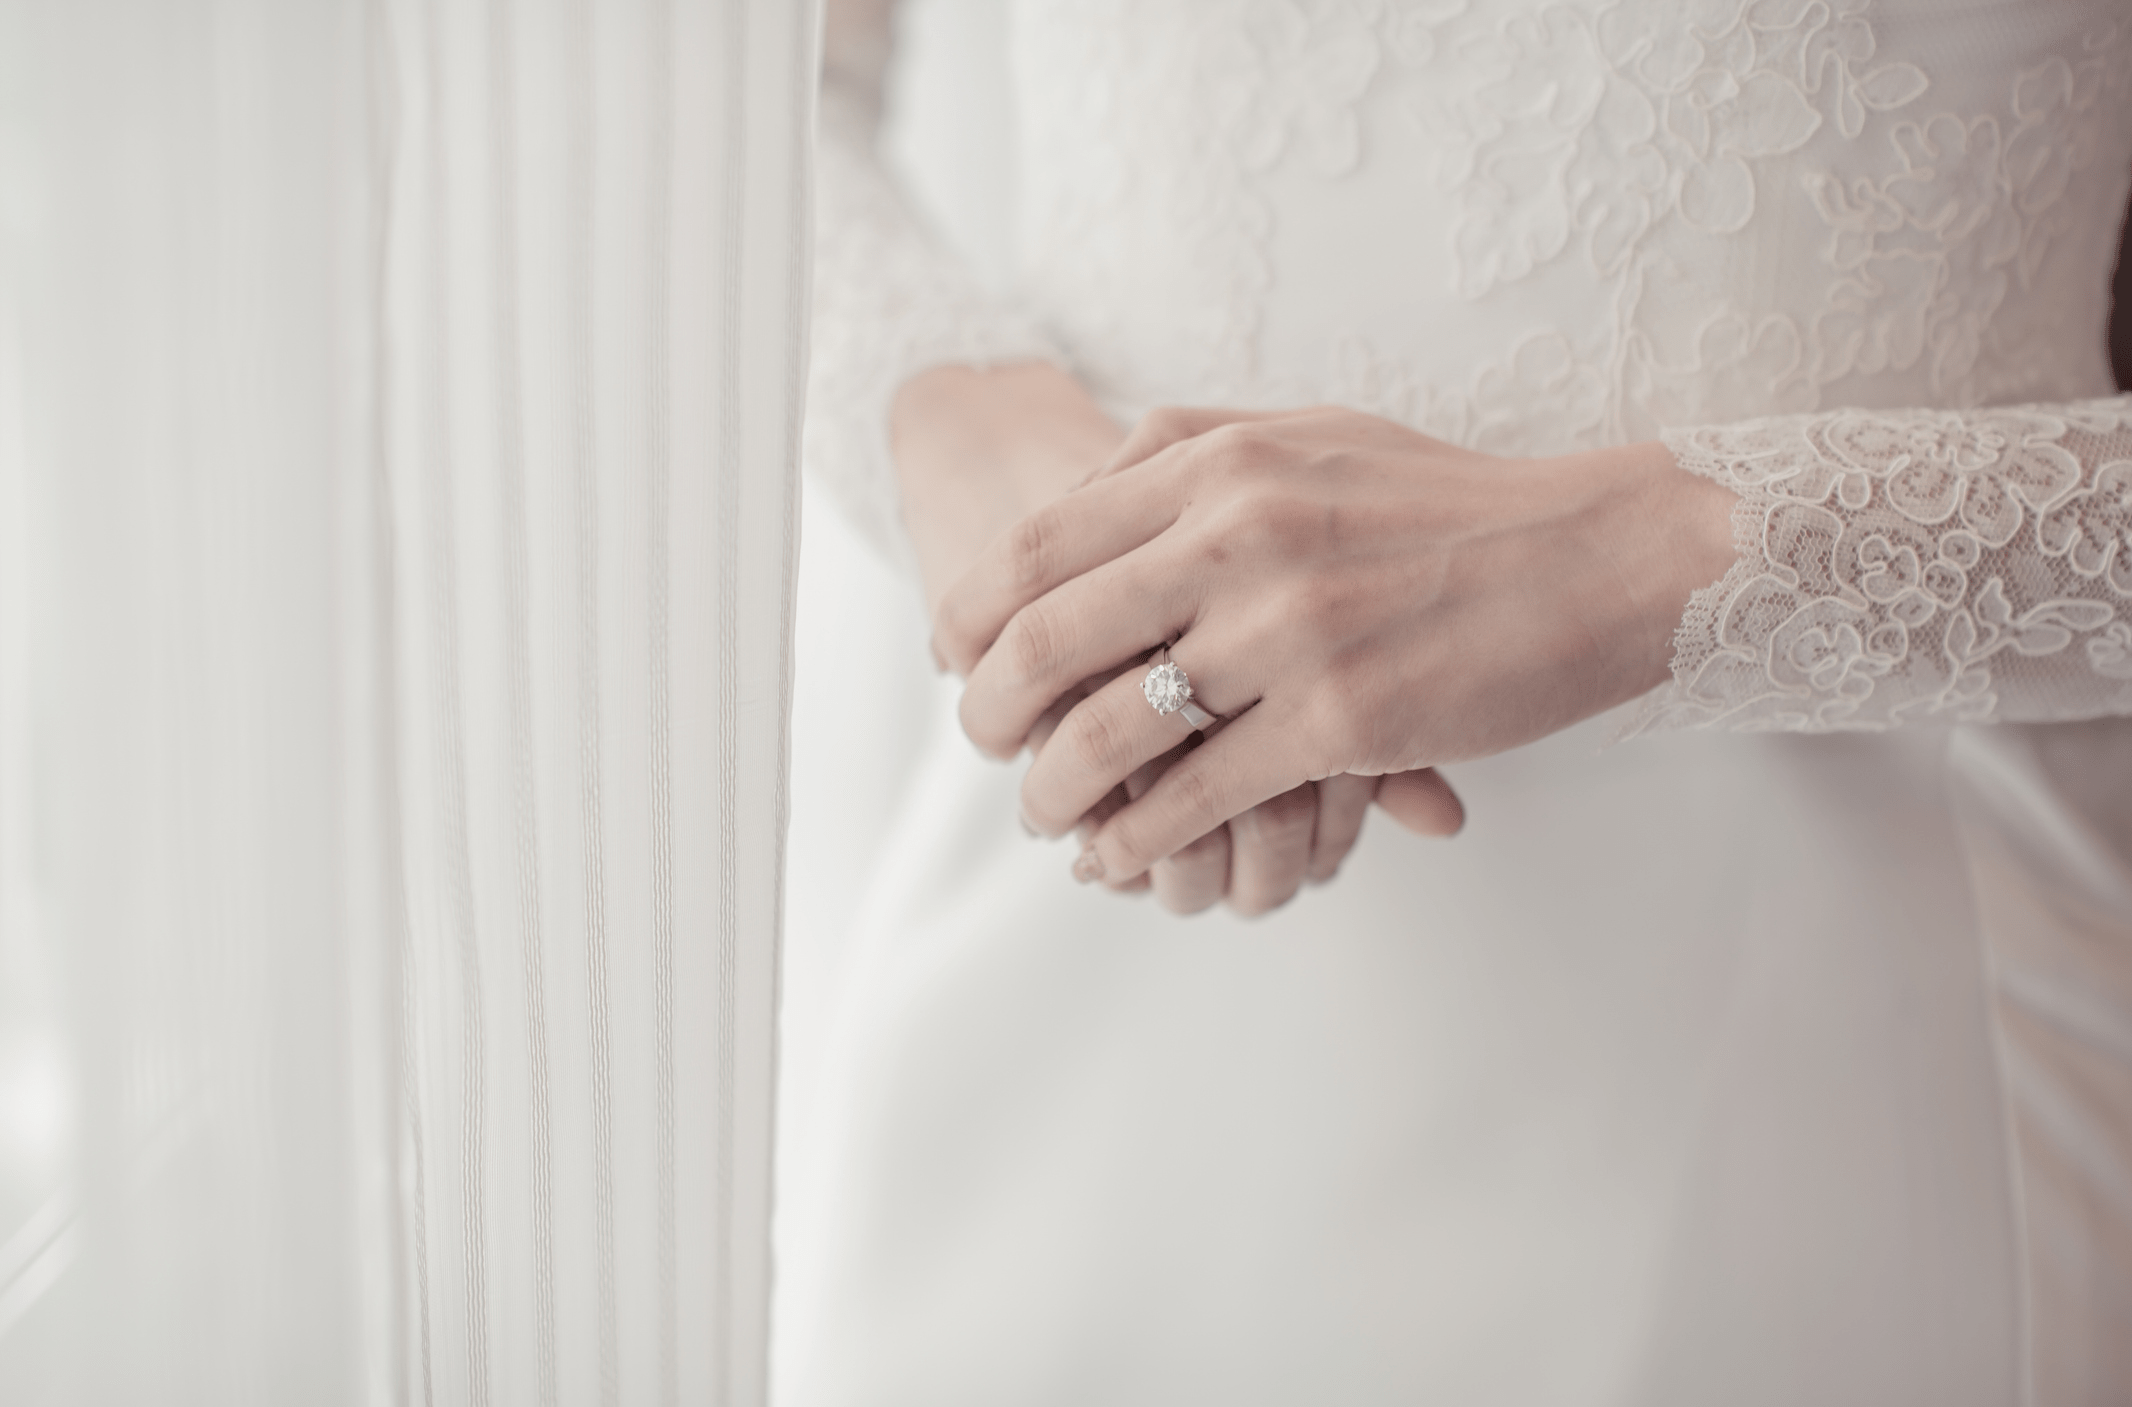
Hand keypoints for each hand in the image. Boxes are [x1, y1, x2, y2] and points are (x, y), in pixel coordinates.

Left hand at [897, 371, 1455, 911]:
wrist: (1595, 555)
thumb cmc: (1447, 502)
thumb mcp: (1309, 434)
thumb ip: (1192, 448)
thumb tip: (1088, 479)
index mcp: (1221, 463)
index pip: (1040, 543)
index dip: (972, 613)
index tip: (956, 659)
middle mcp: (1240, 538)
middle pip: (1050, 638)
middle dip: (991, 710)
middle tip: (983, 746)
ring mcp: (1288, 634)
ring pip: (1113, 733)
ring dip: (1054, 792)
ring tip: (1044, 817)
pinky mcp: (1340, 722)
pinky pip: (1197, 799)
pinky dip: (1138, 842)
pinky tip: (1116, 861)